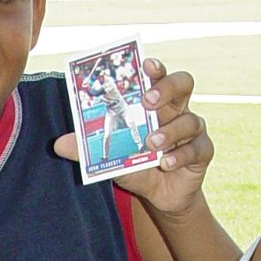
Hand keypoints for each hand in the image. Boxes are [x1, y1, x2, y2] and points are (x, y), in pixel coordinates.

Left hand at [55, 58, 212, 214]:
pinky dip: (181, 155)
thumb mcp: (111, 158)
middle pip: (183, 84)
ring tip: (152, 144)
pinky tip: (166, 163)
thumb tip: (58, 144)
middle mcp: (177, 111)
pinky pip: (198, 148)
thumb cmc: (137, 165)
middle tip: (148, 100)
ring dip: (170, 130)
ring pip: (191, 119)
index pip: (158, 76)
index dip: (155, 67)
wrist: (160, 196)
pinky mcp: (202, 153)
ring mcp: (193, 131)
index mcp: (156, 103)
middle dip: (167, 88)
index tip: (145, 64)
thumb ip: (87, 149)